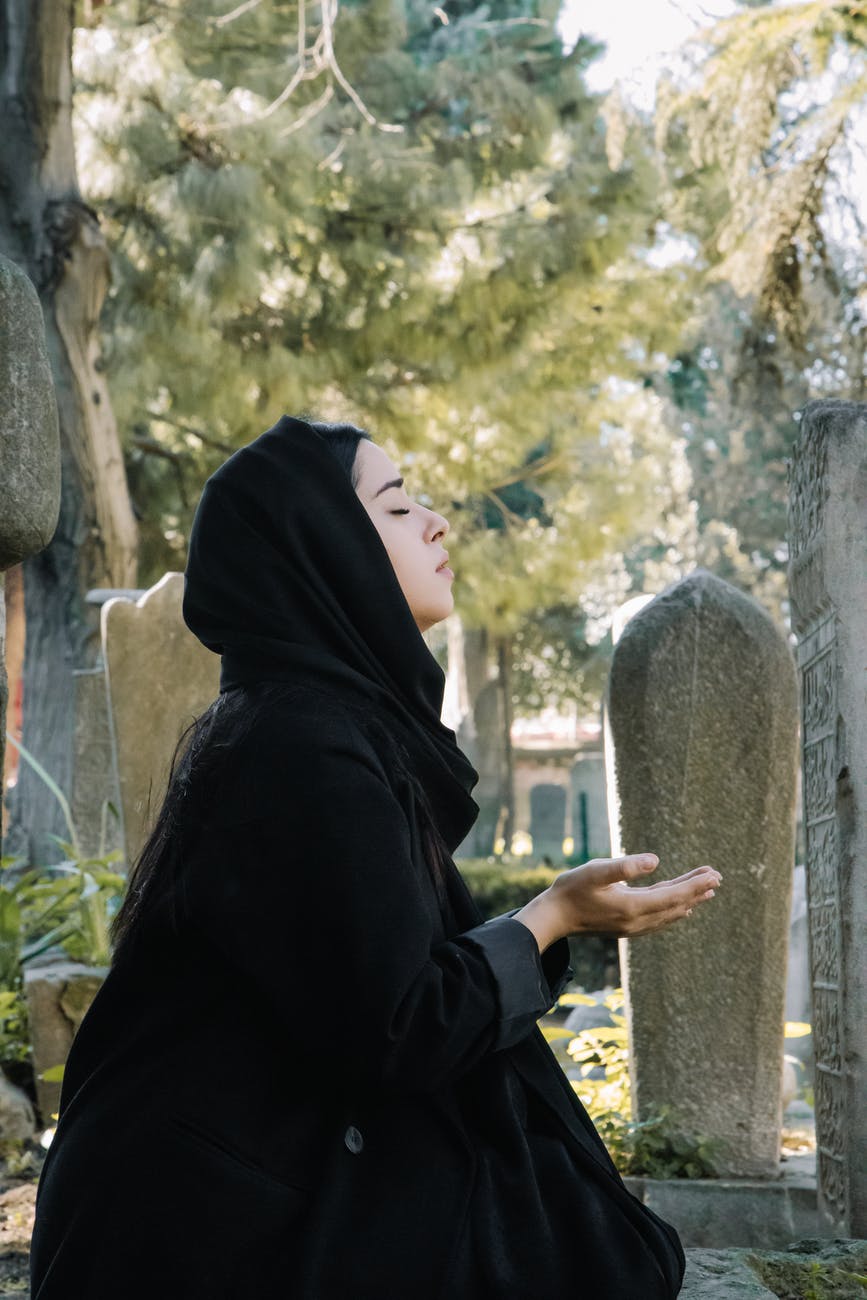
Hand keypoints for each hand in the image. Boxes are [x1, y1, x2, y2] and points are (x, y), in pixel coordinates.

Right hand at [547, 852, 720, 938]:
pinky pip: (659, 919)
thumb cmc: (571, 890)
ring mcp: (632, 927)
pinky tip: (681, 907)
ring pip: (669, 913)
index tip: (714, 875)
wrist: (554, 918)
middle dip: (697, 891)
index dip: (695, 885)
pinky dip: (674, 910)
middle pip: (676, 906)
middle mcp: (637, 921)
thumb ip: (624, 866)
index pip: (673, 896)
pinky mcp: (626, 927)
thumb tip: (655, 860)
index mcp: (632, 907)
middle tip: (718, 878)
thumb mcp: (595, 871)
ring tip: (707, 890)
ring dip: (689, 900)